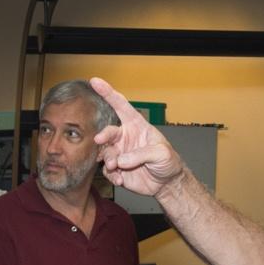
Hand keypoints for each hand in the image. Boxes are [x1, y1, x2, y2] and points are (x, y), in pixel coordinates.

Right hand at [90, 77, 185, 196]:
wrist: (167, 183)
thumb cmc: (168, 162)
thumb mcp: (161, 154)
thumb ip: (142, 154)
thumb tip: (121, 160)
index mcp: (136, 126)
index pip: (121, 106)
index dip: (108, 93)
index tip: (95, 81)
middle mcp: (125, 138)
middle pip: (108, 132)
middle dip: (103, 135)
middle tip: (100, 140)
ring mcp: (120, 153)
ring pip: (105, 152)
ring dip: (108, 159)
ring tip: (116, 167)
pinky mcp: (117, 169)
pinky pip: (107, 170)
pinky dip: (112, 175)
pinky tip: (121, 180)